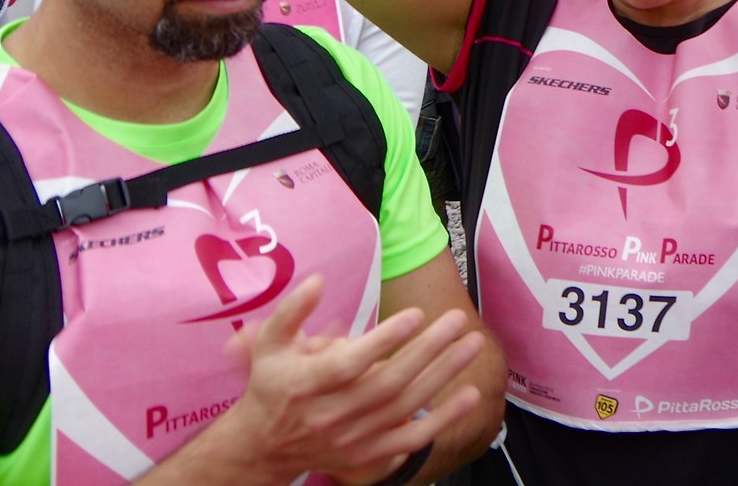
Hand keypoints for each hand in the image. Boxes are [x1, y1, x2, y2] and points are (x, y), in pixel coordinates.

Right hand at [216, 276, 485, 485]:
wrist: (265, 445)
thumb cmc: (273, 383)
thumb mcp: (270, 343)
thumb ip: (291, 311)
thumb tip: (318, 281)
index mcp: (305, 385)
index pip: (348, 365)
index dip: (383, 341)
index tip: (415, 314)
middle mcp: (329, 416)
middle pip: (387, 383)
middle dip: (427, 350)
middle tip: (457, 319)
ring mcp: (350, 438)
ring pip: (405, 407)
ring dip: (443, 375)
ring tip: (472, 344)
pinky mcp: (366, 455)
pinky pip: (411, 440)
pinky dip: (444, 420)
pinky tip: (470, 394)